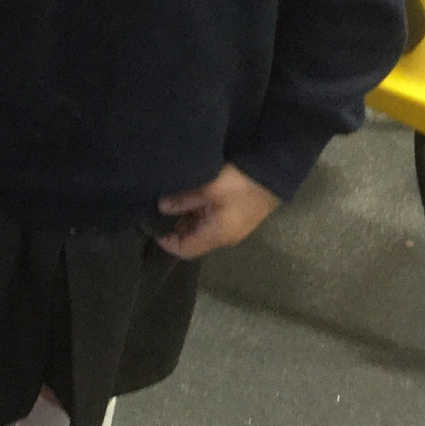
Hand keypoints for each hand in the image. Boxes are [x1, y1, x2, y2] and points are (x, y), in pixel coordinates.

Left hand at [157, 165, 278, 258]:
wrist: (273, 175)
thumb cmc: (239, 185)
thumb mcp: (208, 189)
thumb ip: (184, 200)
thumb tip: (161, 207)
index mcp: (216, 236)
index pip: (185, 250)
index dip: (167, 243)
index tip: (151, 227)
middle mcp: (222, 236)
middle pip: (192, 240)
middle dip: (173, 228)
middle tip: (154, 211)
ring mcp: (229, 226)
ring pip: (200, 229)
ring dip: (185, 219)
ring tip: (167, 202)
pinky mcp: (234, 215)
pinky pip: (209, 220)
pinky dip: (196, 212)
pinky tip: (186, 198)